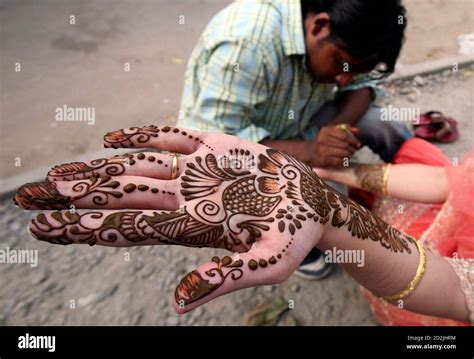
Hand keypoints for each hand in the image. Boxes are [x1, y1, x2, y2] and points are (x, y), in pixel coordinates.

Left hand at [15, 125, 329, 312]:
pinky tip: (112, 139)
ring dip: (98, 170)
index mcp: (193, 226)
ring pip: (138, 168)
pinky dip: (144, 136)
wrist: (310, 201)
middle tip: (28, 199)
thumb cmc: (295, 235)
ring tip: (56, 176)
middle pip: (121, 198)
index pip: (130, 229)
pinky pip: (172, 137)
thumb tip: (179, 303)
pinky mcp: (214, 146)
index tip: (47, 230)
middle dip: (76, 200)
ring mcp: (197, 171)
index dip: (88, 228)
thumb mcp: (270, 263)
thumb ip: (229, 278)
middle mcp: (186, 199)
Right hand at [309, 125, 359, 166]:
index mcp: (326, 131)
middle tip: (354, 150)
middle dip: (352, 149)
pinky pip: (339, 161)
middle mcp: (323, 140)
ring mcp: (322, 150)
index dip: (353, 140)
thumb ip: (345, 129)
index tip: (357, 143)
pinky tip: (344, 159)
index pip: (344, 135)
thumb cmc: (324, 141)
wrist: (310, 151)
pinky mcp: (323, 160)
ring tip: (350, 154)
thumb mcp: (331, 131)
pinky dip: (344, 160)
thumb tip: (357, 131)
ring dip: (349, 155)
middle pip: (344, 145)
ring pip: (343, 153)